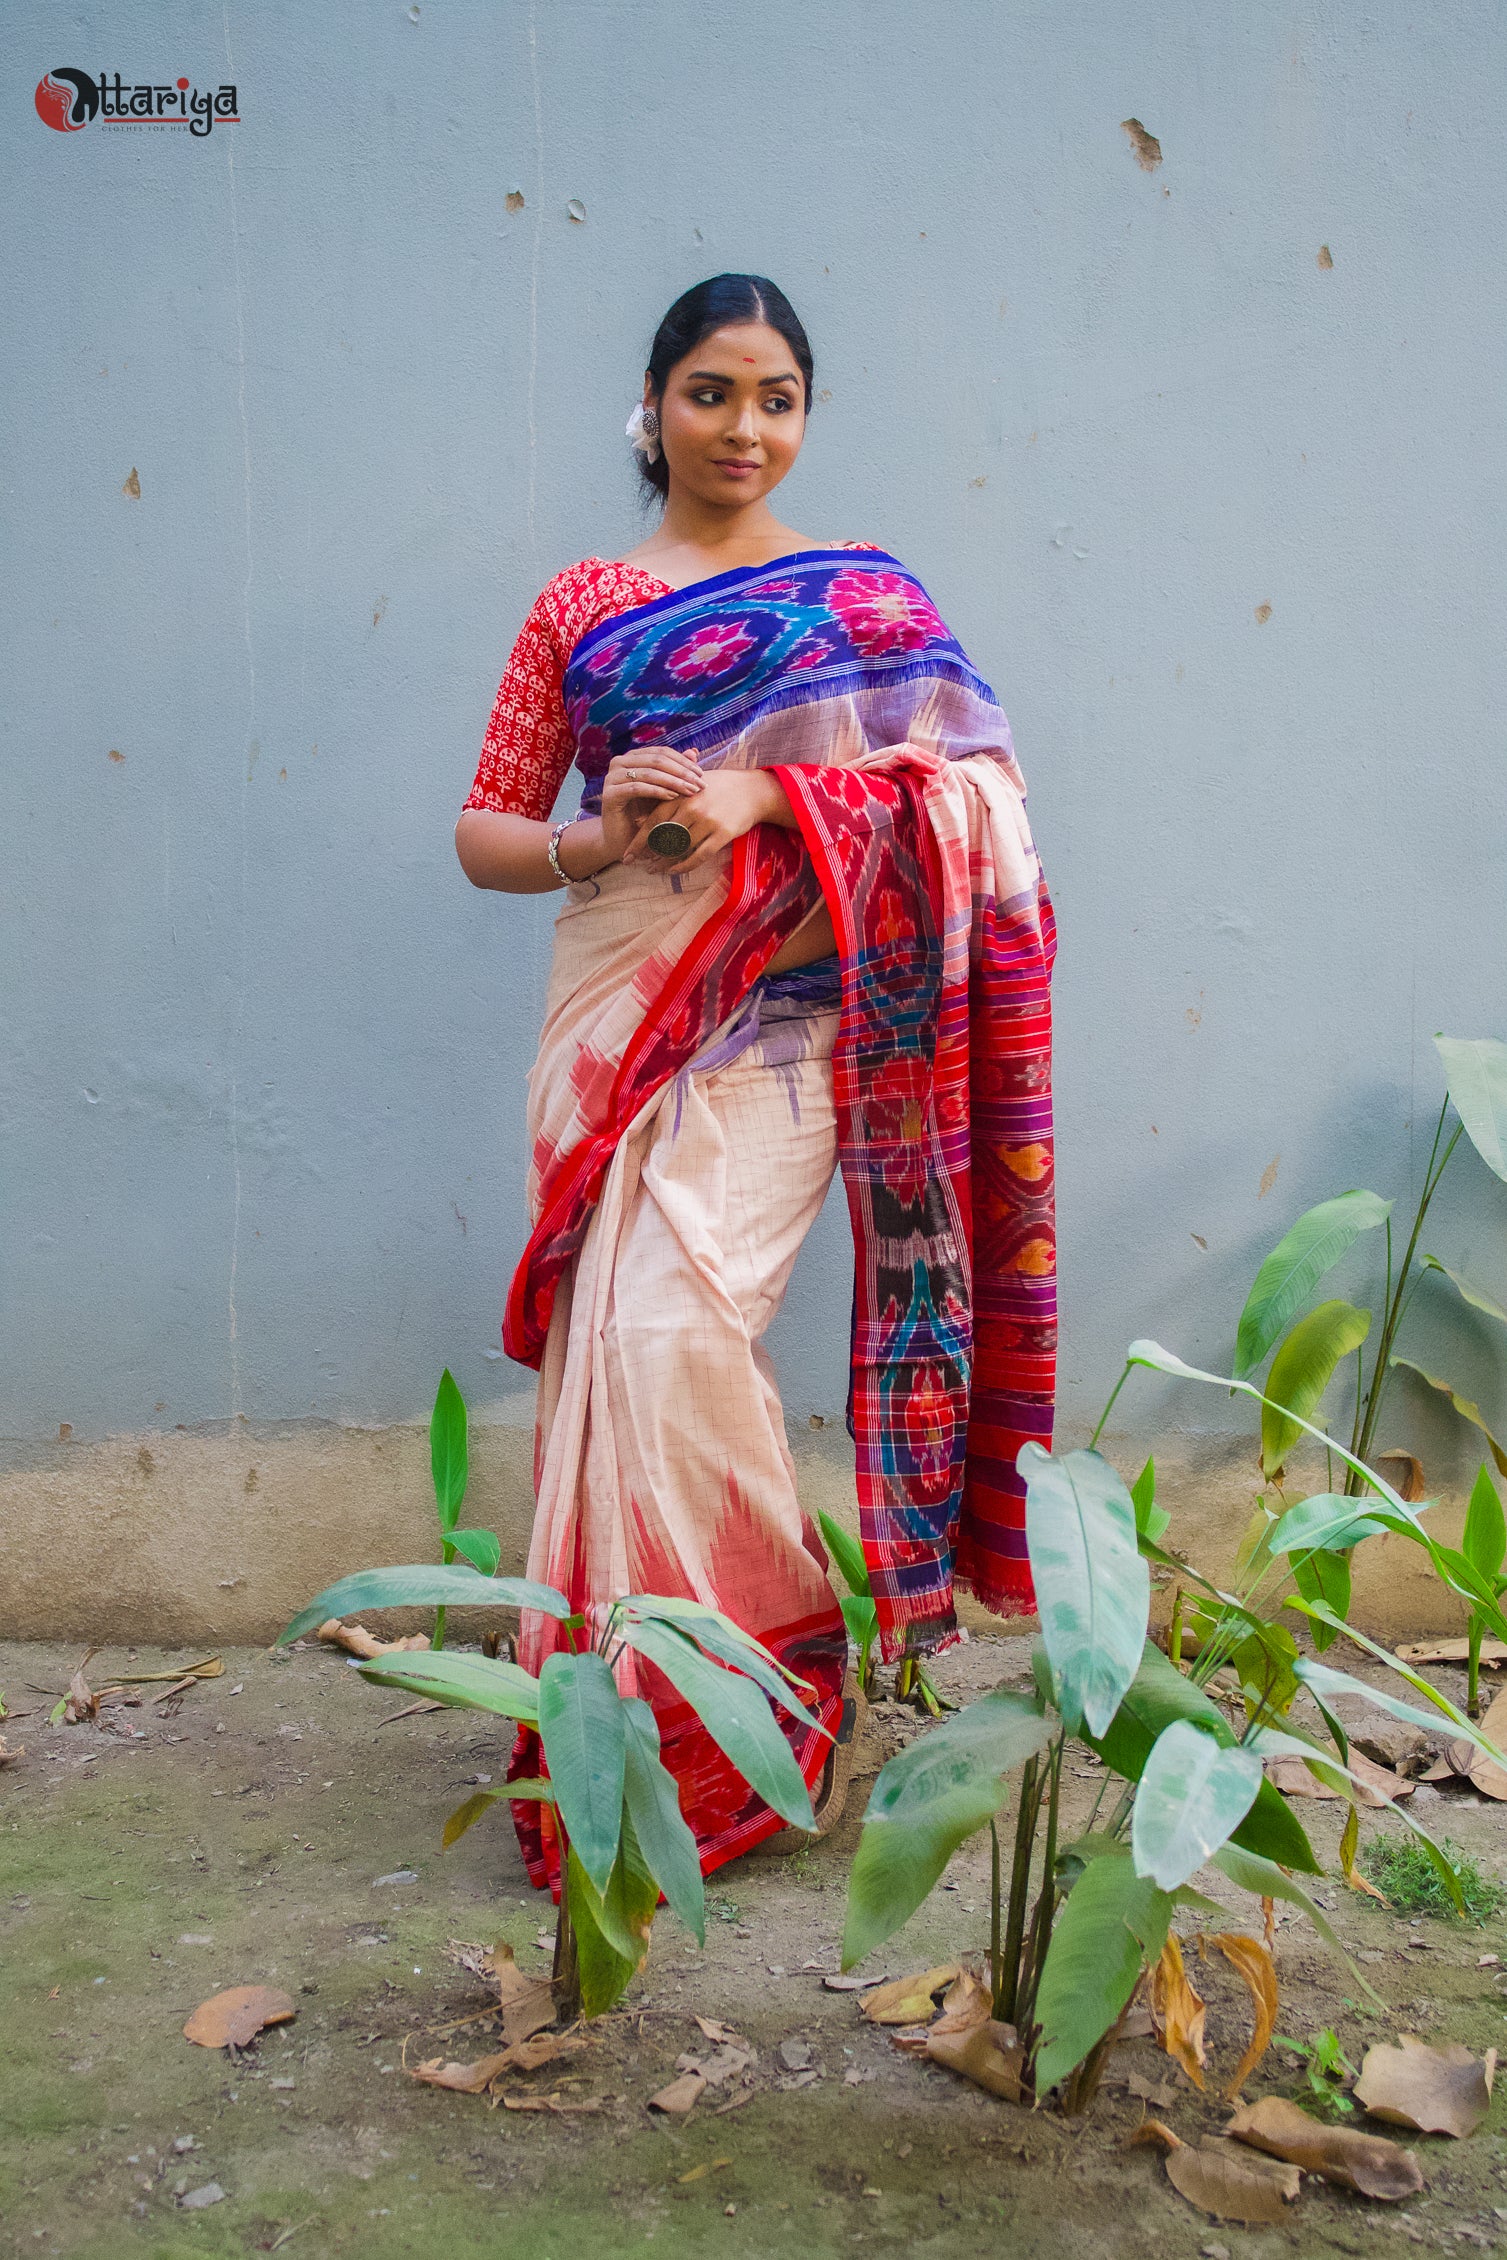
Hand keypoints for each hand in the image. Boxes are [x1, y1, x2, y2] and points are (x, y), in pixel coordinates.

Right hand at [599, 745, 703, 863]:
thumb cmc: (646, 814)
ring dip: (672, 782)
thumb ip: (677, 772)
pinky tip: (672, 797)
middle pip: (656, 760)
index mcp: (633, 757)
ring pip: (648, 773)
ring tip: (690, 791)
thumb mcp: (665, 791)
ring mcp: (612, 777)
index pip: (662, 753)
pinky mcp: (609, 794)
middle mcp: (619, 763)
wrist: (625, 840)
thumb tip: (694, 751)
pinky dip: (656, 791)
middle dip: (681, 772)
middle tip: (699, 784)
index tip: (702, 775)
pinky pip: (636, 788)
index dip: (683, 762)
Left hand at [624, 768, 791, 872]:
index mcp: (681, 794)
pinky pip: (698, 856)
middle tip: (639, 865)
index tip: (628, 854)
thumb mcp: (690, 787)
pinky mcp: (722, 834)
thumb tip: (638, 819)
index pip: (652, 821)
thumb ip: (666, 801)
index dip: (638, 840)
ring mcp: (708, 821)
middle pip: (663, 838)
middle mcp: (692, 808)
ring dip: (664, 863)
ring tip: (654, 870)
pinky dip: (683, 867)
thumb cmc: (718, 787)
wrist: (753, 790)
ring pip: (679, 849)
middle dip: (648, 855)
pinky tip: (673, 871)